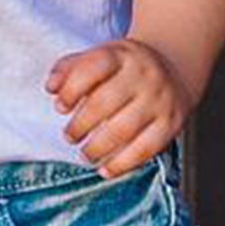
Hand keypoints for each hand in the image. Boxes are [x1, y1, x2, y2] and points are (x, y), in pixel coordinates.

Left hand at [44, 37, 191, 176]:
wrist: (173, 68)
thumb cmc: (125, 68)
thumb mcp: (99, 57)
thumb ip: (69, 69)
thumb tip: (51, 87)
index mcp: (121, 55)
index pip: (92, 68)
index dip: (71, 90)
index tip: (60, 107)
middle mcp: (143, 76)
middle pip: (104, 103)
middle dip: (80, 125)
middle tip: (70, 136)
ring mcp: (159, 100)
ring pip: (123, 129)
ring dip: (97, 148)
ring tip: (86, 155)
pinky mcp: (170, 124)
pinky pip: (145, 149)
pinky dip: (122, 164)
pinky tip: (106, 169)